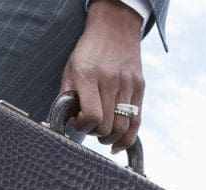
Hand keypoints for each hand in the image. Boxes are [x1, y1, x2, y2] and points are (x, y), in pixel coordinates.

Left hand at [60, 0, 144, 153]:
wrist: (115, 28)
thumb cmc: (88, 52)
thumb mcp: (70, 69)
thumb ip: (66, 96)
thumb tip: (65, 122)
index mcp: (88, 75)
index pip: (92, 116)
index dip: (83, 126)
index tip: (78, 122)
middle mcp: (110, 81)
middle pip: (107, 126)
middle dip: (96, 133)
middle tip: (90, 127)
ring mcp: (128, 85)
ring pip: (122, 128)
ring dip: (110, 139)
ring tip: (103, 136)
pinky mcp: (140, 88)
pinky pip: (136, 122)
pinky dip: (127, 139)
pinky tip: (117, 144)